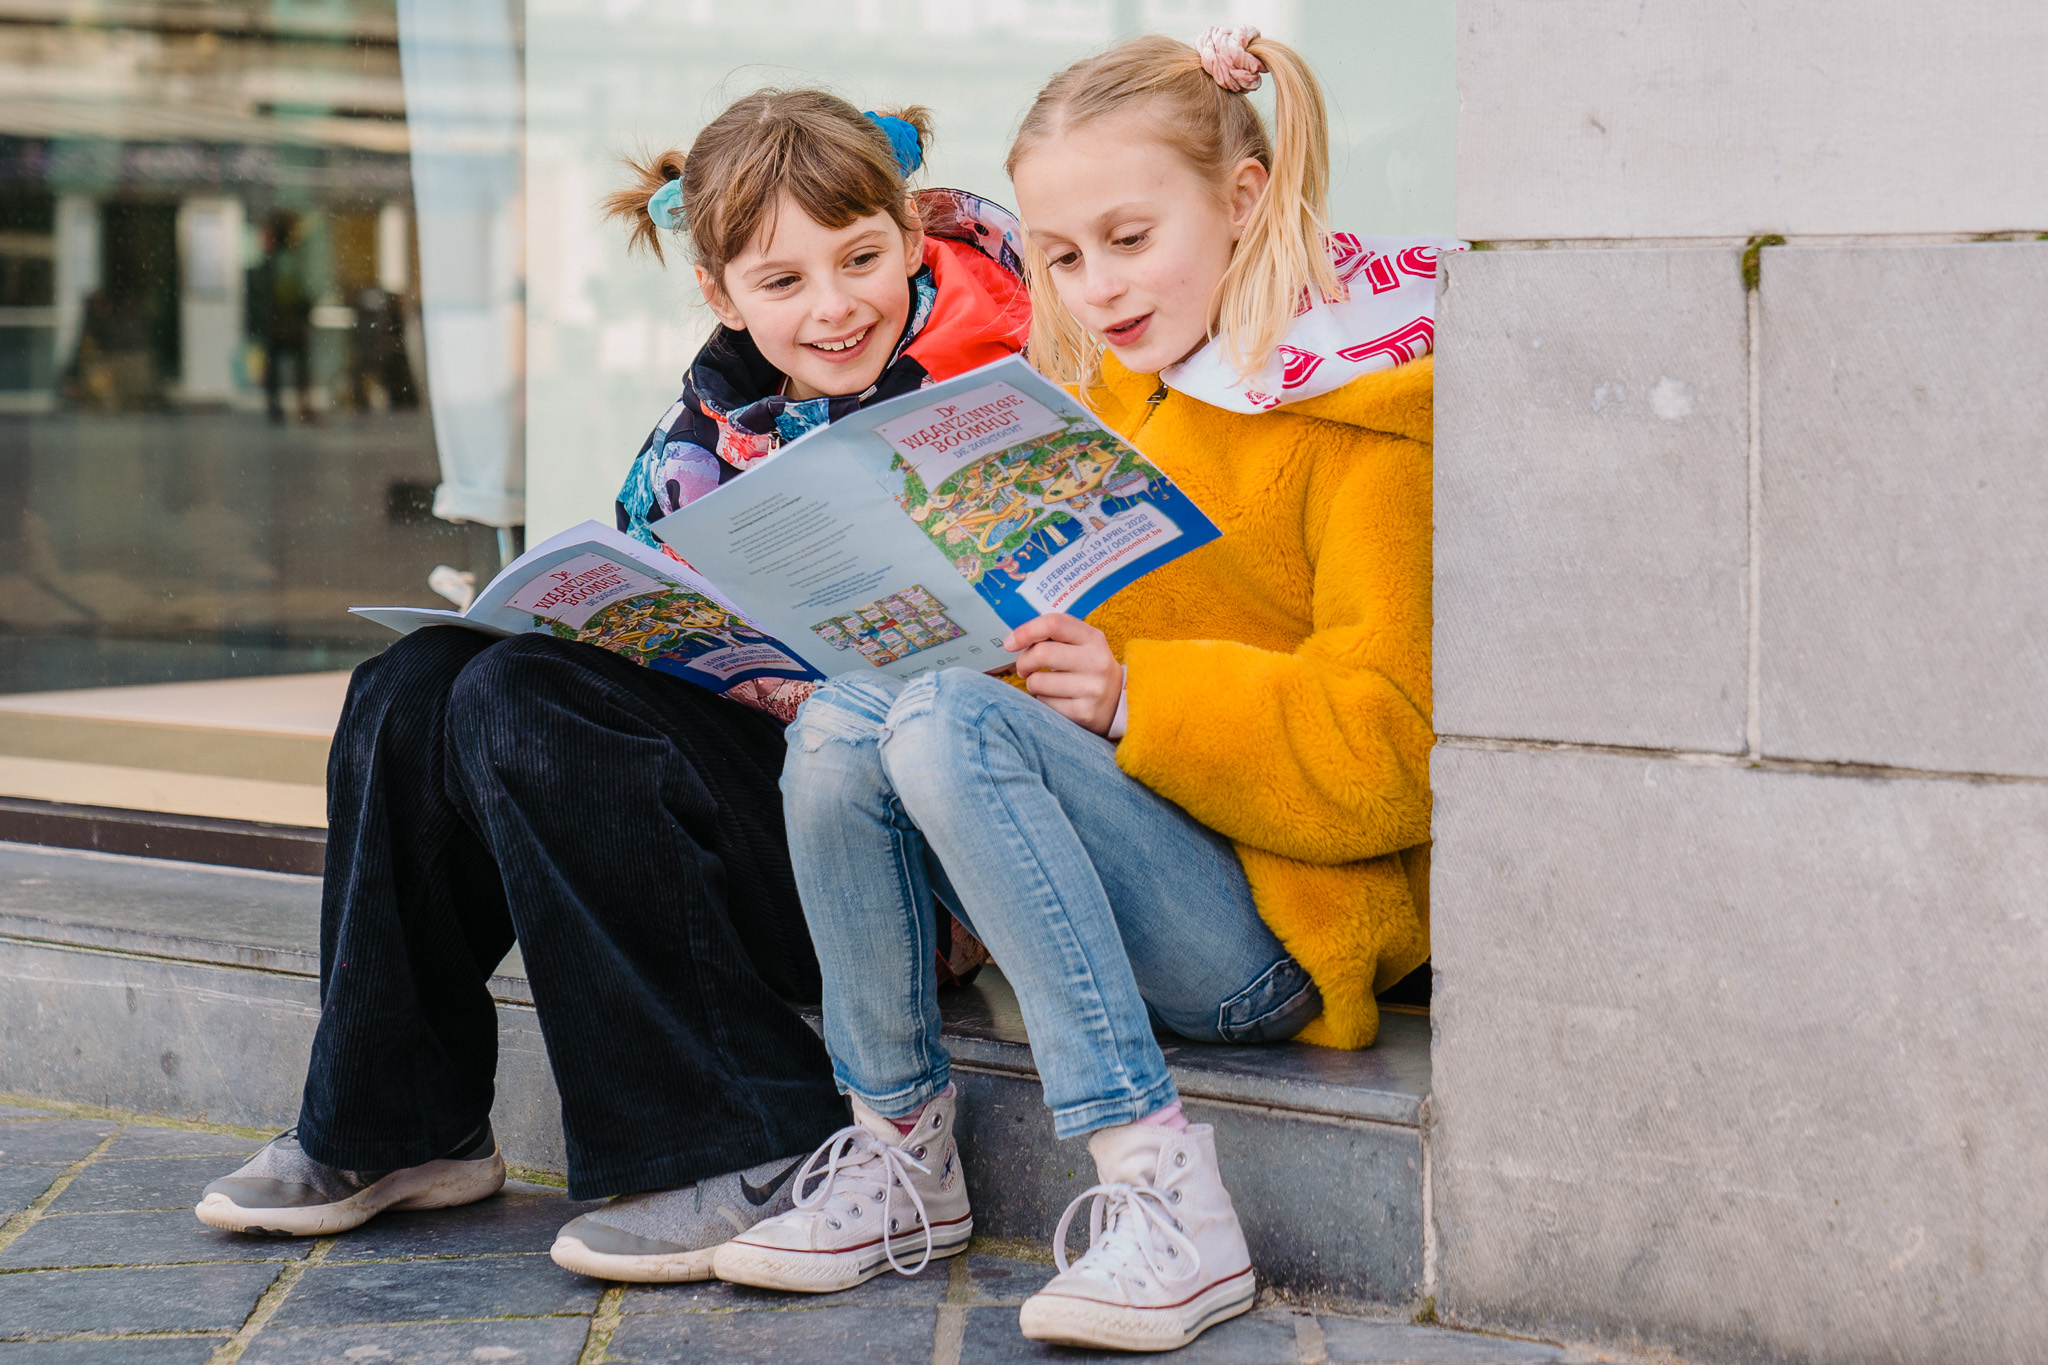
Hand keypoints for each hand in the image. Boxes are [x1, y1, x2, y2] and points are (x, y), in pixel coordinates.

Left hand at [1003, 613, 1121, 734]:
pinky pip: (1044, 704)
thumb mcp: (1082, 645)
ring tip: (1045, 685)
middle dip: (1023, 661)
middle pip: (1041, 653)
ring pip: (1038, 682)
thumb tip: (1014, 639)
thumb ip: (1055, 636)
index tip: (1010, 642)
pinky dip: (1043, 701)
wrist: (1120, 703)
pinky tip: (1056, 699)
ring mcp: (1092, 689)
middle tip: (1024, 668)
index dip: (1025, 631)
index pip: (1054, 623)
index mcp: (1093, 638)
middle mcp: (1096, 661)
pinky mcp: (1084, 713)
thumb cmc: (1089, 669)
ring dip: (1033, 683)